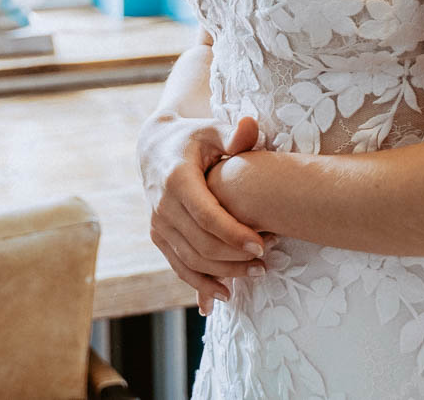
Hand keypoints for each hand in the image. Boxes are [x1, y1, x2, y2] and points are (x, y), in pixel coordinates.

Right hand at [139, 112, 265, 314]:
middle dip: (236, 258)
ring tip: (257, 273)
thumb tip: (250, 128)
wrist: (155, 147)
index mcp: (177, 179)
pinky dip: (201, 284)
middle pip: (201, 244)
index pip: (207, 216)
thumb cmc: (193, 137)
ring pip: (192, 260)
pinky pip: (179, 266)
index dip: (234, 235)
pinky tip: (224, 295)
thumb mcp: (212, 128)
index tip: (262, 246)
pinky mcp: (158, 236)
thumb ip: (234, 133)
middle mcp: (162, 206)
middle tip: (268, 261)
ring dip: (225, 272)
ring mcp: (158, 224)